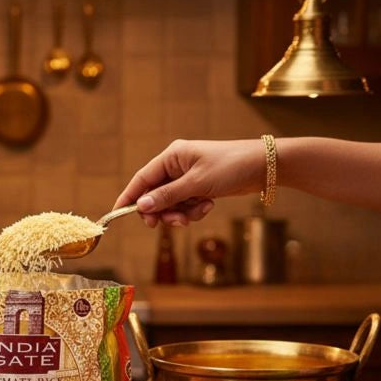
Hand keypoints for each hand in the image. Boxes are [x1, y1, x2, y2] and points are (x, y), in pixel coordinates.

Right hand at [114, 138, 266, 226]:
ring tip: (198, 213)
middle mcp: (176, 166)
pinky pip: (186, 206)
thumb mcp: (196, 184)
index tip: (118, 213)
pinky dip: (194, 211)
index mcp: (172, 157)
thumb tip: (142, 206)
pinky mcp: (198, 188)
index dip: (129, 196)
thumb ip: (167, 196)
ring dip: (181, 213)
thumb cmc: (230, 167)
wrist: (262, 167)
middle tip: (173, 223)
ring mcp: (187, 178)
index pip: (142, 179)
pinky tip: (208, 206)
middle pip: (155, 196)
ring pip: (171, 204)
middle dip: (163, 212)